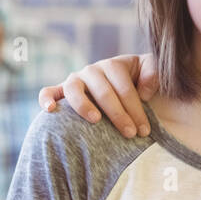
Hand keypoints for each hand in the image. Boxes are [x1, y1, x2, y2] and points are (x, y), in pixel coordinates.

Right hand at [37, 54, 157, 137]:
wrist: (120, 78)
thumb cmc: (138, 79)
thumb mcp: (150, 71)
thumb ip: (153, 74)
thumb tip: (144, 91)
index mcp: (114, 65)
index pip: (125, 89)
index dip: (136, 109)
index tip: (144, 130)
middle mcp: (92, 70)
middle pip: (103, 91)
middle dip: (118, 114)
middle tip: (130, 134)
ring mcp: (75, 80)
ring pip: (74, 89)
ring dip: (84, 105)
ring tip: (96, 120)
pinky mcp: (61, 90)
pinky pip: (48, 91)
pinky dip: (46, 99)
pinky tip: (50, 110)